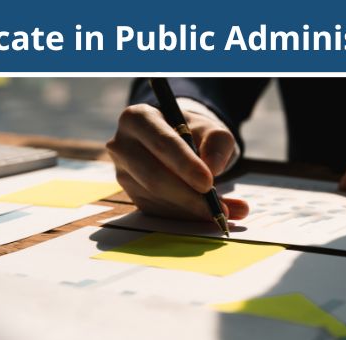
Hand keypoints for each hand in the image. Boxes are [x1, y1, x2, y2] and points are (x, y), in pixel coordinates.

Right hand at [107, 104, 248, 220]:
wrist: (176, 142)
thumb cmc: (193, 133)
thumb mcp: (210, 129)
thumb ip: (217, 143)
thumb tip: (213, 168)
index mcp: (138, 118)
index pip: (161, 143)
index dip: (184, 164)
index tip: (208, 182)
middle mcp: (122, 145)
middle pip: (154, 175)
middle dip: (187, 195)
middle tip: (217, 208)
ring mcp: (123, 173)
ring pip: (155, 197)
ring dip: (189, 209)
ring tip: (223, 212)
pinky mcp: (131, 194)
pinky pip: (157, 211)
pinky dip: (184, 216)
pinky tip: (205, 214)